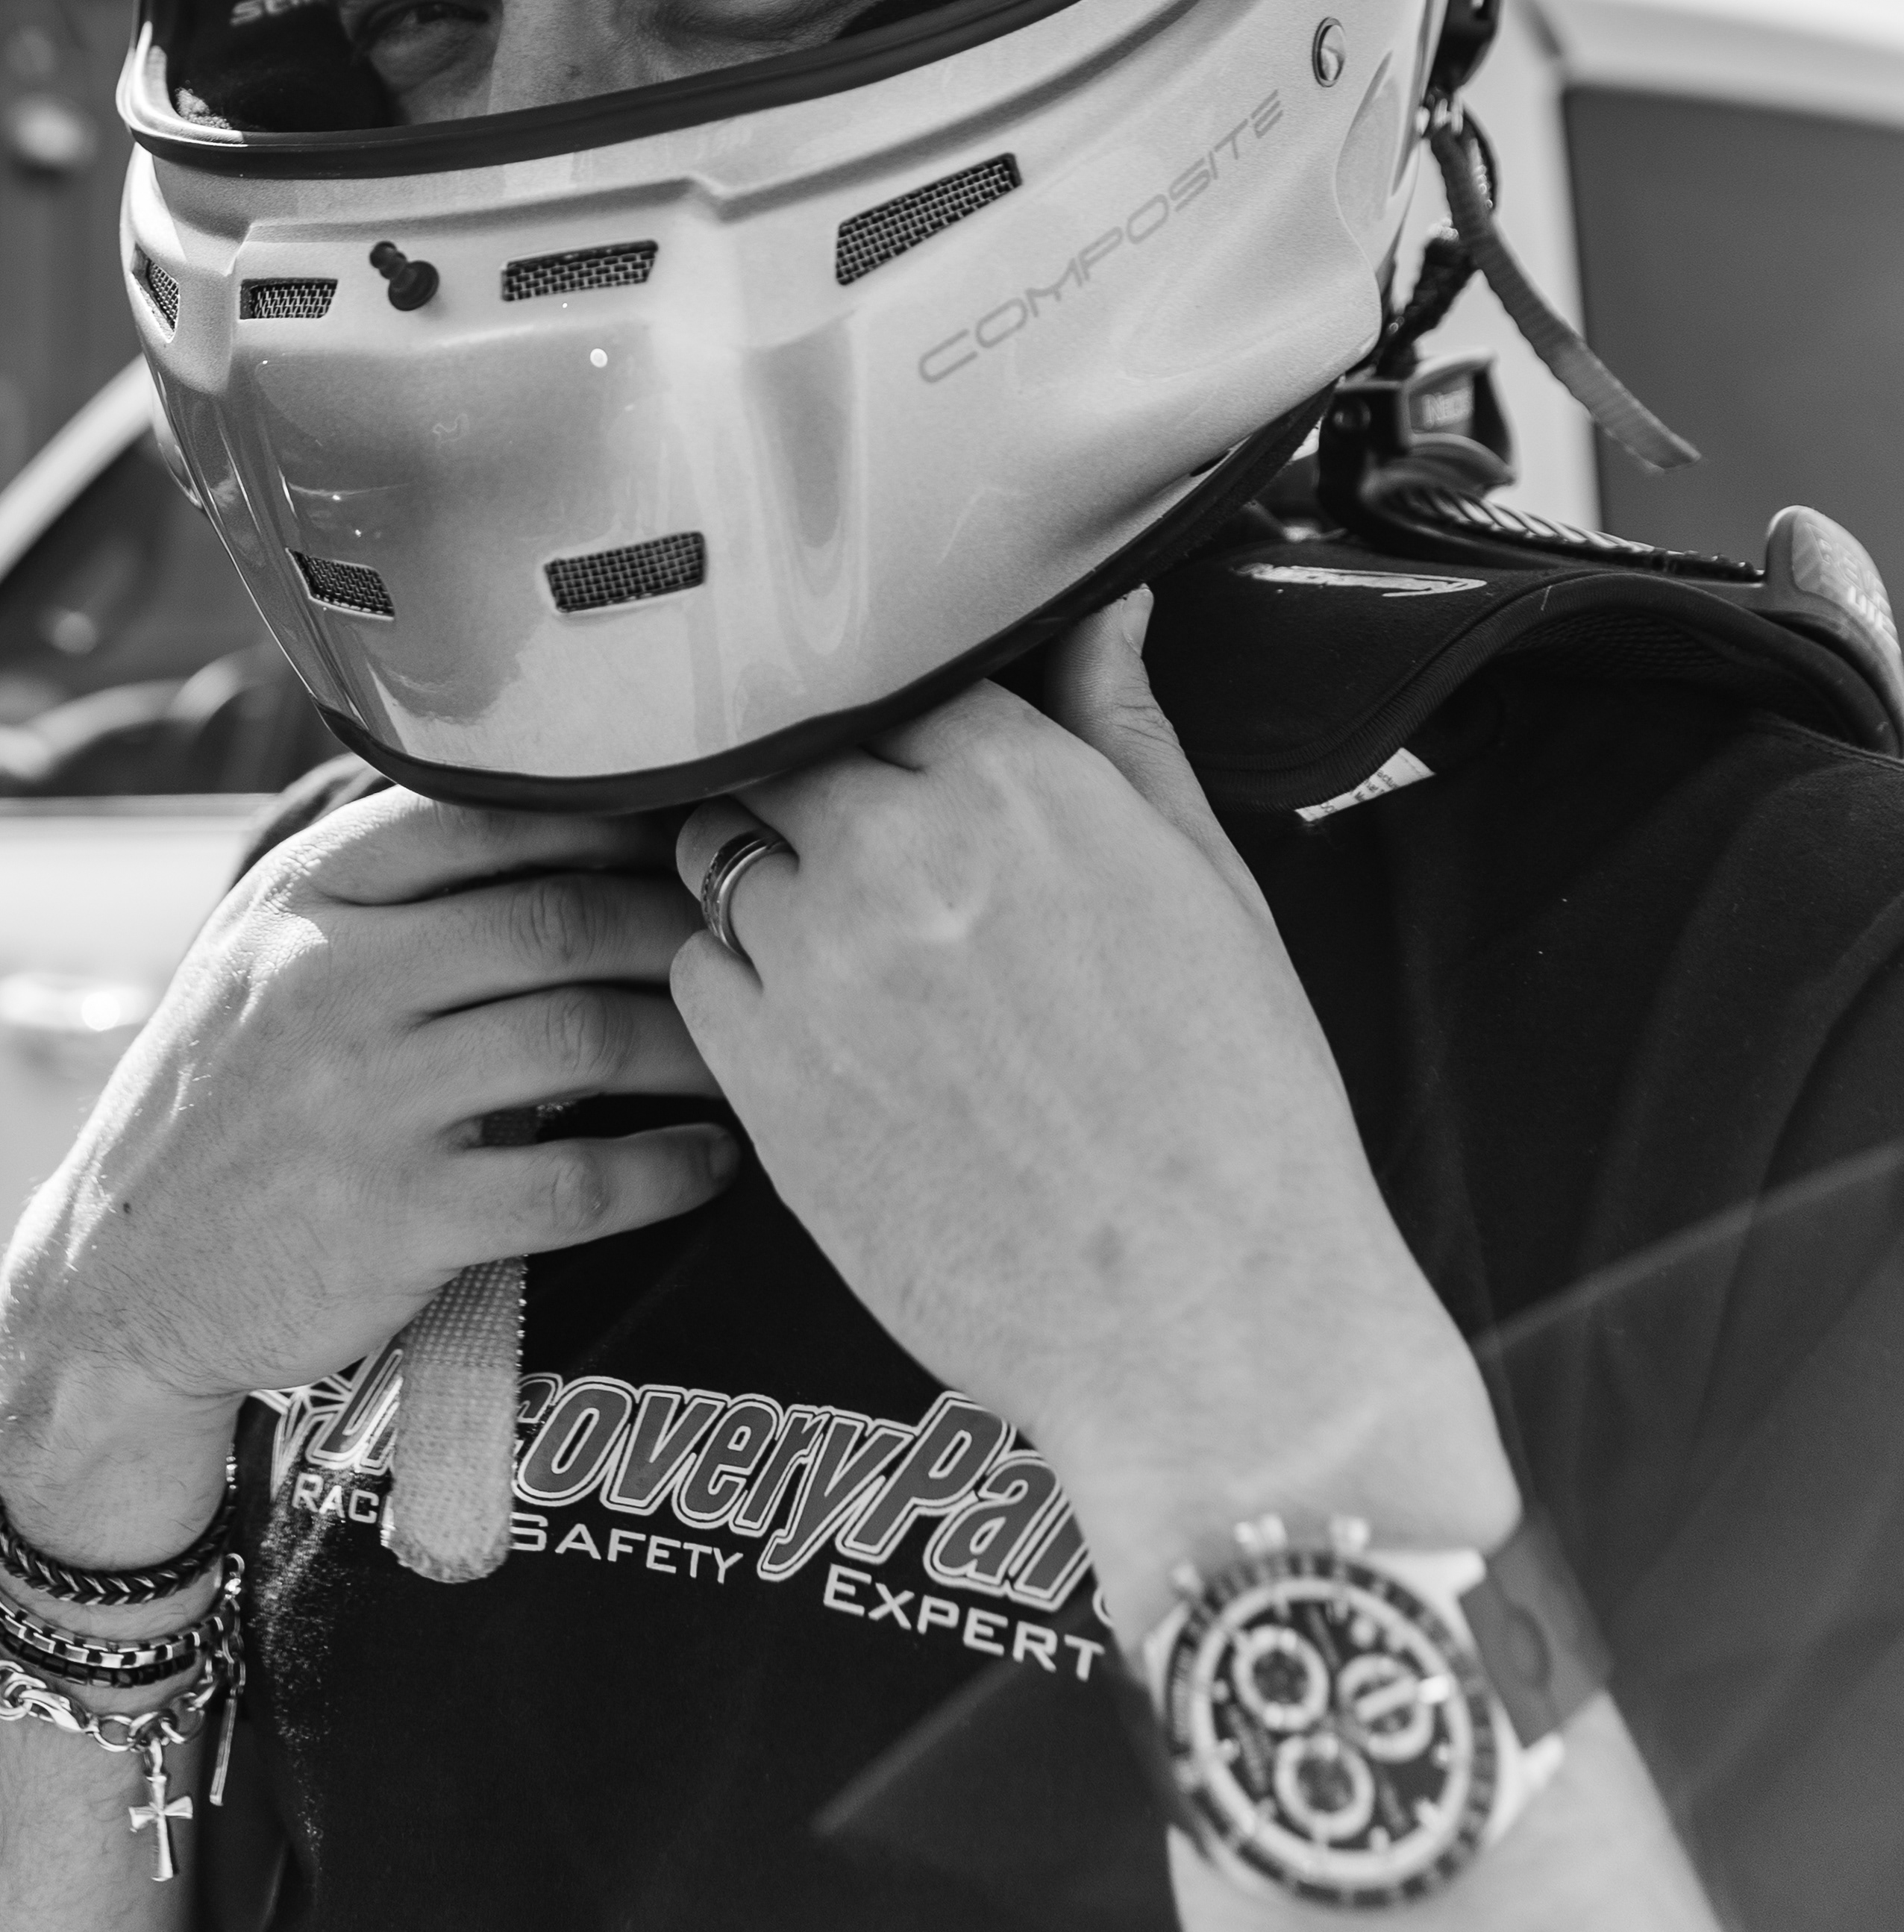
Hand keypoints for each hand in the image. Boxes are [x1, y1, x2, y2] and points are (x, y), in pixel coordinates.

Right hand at [0, 789, 733, 1556]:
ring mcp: (362, 1101)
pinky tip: (710, 1162)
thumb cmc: (225, 1101)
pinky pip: (574, 1184)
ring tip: (752, 1049)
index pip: (483, 818)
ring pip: (580, 1037)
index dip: (607, 819)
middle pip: (555, 921)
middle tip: (748, 942)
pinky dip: (663, 1169)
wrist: (121, 1277)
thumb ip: (377, 882)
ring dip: (690, 1043)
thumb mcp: (263, 956)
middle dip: (673, 926)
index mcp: (304, 899)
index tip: (688, 830)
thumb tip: (550, 799)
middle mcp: (330, 981)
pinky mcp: (397, 1221)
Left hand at [670, 596, 1514, 1636]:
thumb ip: (1124, 733)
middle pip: (784, 756)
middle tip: (861, 839)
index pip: (889, 679)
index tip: (900, 743)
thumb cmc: (1237, 1110)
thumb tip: (1105, 603)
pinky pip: (694, 975)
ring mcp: (814, 971)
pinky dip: (734, 980)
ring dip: (764, 874)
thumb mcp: (1209, 888)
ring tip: (840, 935)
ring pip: (721, 856)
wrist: (1212, 1328)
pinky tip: (813, 1019)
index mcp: (1016, 792)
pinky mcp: (762, 1083)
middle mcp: (895, 860)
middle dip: (816, 785)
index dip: (892, 715)